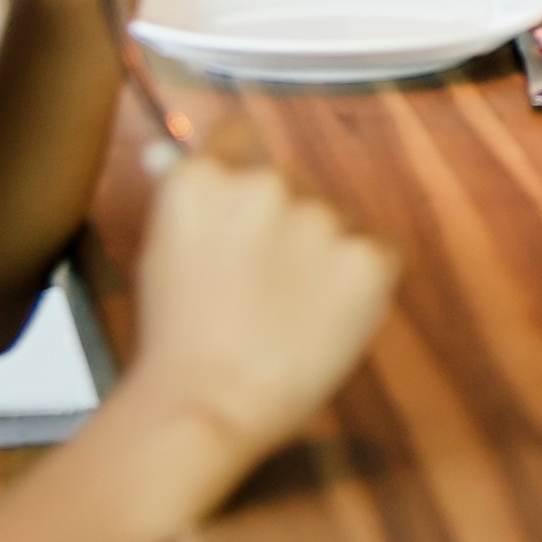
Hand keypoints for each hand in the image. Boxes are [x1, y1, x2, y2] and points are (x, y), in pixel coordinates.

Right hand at [117, 151, 396, 483]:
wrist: (209, 403)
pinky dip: (363, 281)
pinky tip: (326, 318)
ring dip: (325, 255)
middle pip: (294, 187)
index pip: (240, 138)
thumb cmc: (178, 343)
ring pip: (338, 220)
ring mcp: (321, 216)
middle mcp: (265, 183)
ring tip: (289, 315)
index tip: (249, 214)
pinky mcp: (369, 254)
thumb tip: (171, 153)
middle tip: (265, 289)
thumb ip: (187, 200)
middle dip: (288, 227)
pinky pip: (379, 251)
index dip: (246, 177)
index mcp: (205, 178)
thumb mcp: (162, 252)